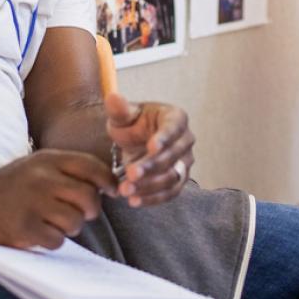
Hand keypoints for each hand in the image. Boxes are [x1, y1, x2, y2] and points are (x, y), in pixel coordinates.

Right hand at [0, 149, 115, 249]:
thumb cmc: (10, 186)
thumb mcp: (37, 166)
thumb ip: (67, 170)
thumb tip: (106, 184)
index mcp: (48, 159)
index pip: (91, 166)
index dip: (108, 181)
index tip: (112, 191)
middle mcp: (42, 178)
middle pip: (89, 197)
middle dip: (90, 210)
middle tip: (80, 214)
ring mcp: (32, 202)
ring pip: (75, 222)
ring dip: (68, 228)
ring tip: (51, 223)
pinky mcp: (23, 227)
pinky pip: (56, 240)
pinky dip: (51, 241)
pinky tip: (37, 233)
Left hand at [104, 93, 195, 207]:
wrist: (136, 142)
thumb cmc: (132, 124)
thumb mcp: (123, 116)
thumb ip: (119, 109)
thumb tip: (113, 97)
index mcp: (176, 118)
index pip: (173, 128)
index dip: (164, 138)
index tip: (151, 147)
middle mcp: (185, 140)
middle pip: (173, 156)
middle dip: (151, 166)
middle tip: (130, 174)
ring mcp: (184, 162)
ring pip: (173, 177)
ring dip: (150, 185)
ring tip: (126, 190)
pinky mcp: (178, 181)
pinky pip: (170, 193)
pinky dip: (153, 199)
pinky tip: (134, 201)